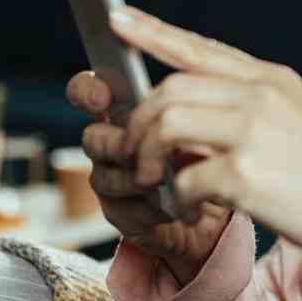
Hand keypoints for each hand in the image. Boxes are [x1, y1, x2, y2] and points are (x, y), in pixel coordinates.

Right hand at [65, 70, 233, 286]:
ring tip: (176, 183)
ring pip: (106, 176)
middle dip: (118, 145)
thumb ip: (189, 107)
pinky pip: (122, 209)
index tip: (102, 97)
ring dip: (142, 181)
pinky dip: (154, 208)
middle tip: (141, 152)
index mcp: (128, 109)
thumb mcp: (205, 124)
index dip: (88, 90)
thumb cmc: (208, 153)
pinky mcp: (118, 211)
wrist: (214, 205)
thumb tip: (186, 99)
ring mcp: (112, 176)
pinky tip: (179, 207)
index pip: (90, 89)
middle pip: (92, 138)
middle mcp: (113, 140)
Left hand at [110, 6, 301, 248]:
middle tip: (134, 154)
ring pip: (166, 124)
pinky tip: (188, 211)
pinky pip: (182, 178)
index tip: (116, 19)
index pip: (199, 48)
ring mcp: (253, 132)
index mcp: (271, 80)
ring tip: (153, 182)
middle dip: (138, 122)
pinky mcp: (245, 174)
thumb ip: (247, 104)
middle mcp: (260, 96)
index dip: (153, 32)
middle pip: (170, 89)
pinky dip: (175, 199)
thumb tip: (186, 109)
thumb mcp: (296, 118)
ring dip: (147, 158)